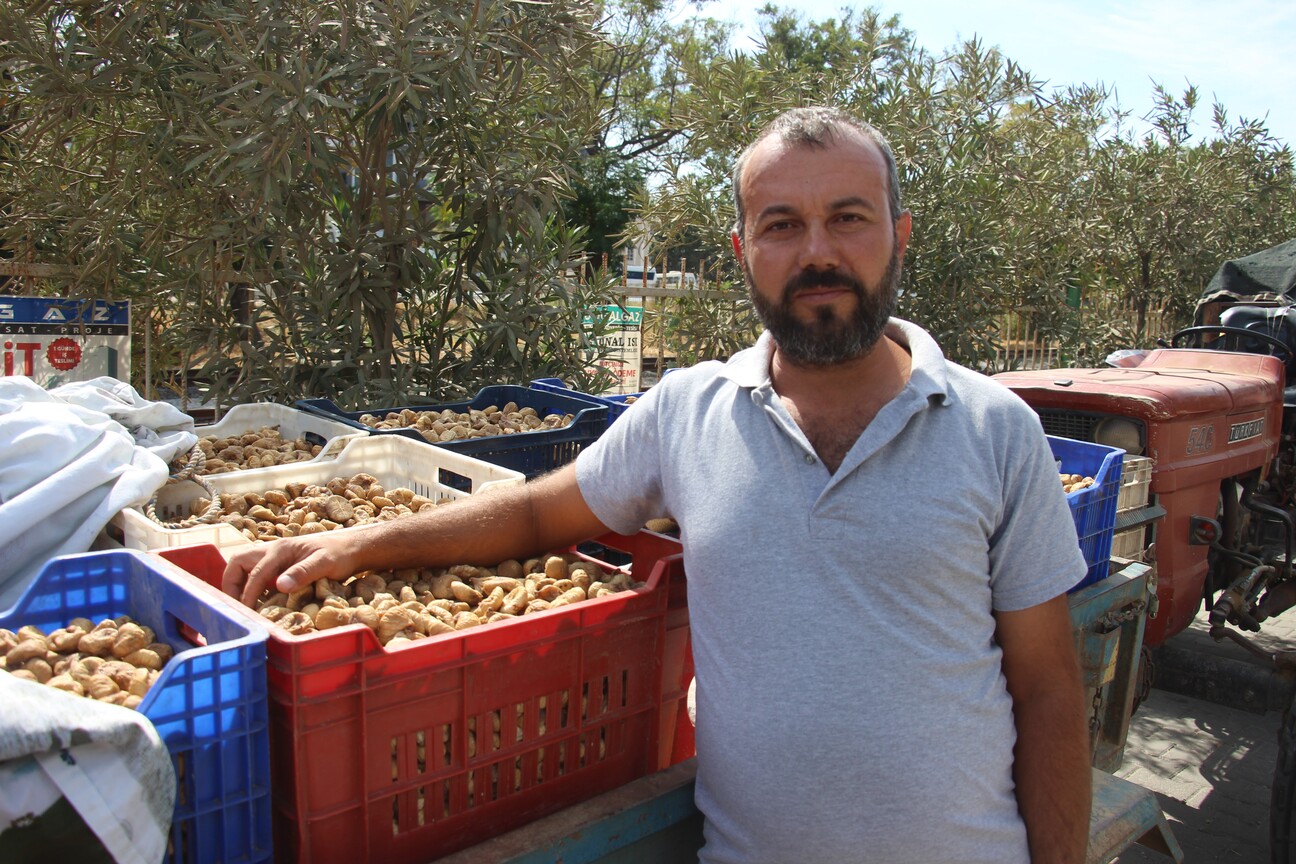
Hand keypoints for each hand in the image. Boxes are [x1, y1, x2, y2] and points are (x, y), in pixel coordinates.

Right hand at [222, 532, 353, 606]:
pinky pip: (256, 575)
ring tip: (243, 607)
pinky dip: (251, 588)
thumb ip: (303, 572)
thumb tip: (280, 586)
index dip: (248, 593)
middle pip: (238, 563)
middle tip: (234, 606)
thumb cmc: (339, 554)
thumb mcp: (325, 563)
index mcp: (281, 549)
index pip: (255, 572)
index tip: (246, 611)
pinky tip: (259, 604)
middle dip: (231, 583)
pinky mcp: (279, 567)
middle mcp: (272, 551)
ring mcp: (274, 558)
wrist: (351, 549)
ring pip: (244, 568)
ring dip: (239, 585)